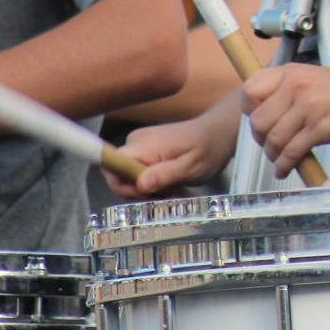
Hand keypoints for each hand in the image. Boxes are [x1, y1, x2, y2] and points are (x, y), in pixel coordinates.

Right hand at [113, 108, 236, 197]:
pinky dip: (149, 183)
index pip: (111, 165)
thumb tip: (140, 184)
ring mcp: (138, 145)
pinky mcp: (144, 150)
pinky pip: (135, 172)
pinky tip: (167, 185)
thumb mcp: (191, 166)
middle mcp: (135, 142)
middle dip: (137, 192)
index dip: (121, 185)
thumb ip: (165, 174)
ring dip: (145, 190)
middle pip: (117, 175)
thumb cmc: (208, 148)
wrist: (218, 132)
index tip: (146, 194)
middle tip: (164, 197)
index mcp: (144, 144)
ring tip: (170, 190)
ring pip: (126, 177)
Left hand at [241, 63, 329, 178]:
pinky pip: (291, 152)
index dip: (250, 111)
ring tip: (280, 160)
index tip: (259, 122)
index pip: (250, 91)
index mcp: (291, 72)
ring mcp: (308, 107)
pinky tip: (287, 169)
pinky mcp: (321, 128)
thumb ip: (291, 91)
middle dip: (261, 140)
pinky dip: (285, 166)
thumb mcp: (316, 79)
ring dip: (273, 156)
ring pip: (273, 139)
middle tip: (270, 146)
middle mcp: (296, 87)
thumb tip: (268, 114)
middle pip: (258, 121)